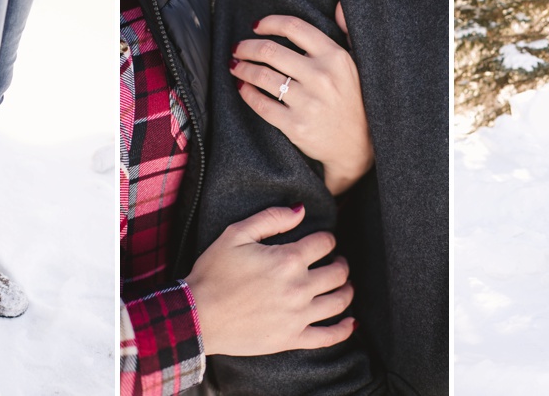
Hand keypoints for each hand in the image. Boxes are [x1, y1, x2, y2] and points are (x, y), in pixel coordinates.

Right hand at [185, 205, 355, 356]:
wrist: (197, 315)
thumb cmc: (212, 273)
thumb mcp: (235, 234)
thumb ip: (271, 218)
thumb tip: (301, 210)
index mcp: (287, 259)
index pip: (324, 243)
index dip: (327, 238)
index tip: (323, 240)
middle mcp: (299, 287)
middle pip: (338, 272)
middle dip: (340, 262)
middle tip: (336, 261)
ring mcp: (298, 316)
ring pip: (339, 301)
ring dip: (347, 290)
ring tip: (344, 285)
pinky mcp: (292, 338)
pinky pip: (328, 336)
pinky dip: (344, 329)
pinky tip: (350, 323)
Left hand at [230, 3, 372, 194]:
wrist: (359, 145)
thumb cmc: (355, 100)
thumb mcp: (358, 64)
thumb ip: (348, 33)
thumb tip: (340, 6)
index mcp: (335, 57)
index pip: (294, 28)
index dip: (269, 23)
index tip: (255, 26)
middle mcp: (321, 76)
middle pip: (270, 51)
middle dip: (247, 47)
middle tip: (237, 48)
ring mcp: (308, 102)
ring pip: (262, 76)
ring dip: (242, 67)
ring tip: (235, 65)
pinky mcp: (295, 125)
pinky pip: (261, 104)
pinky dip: (246, 92)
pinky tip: (242, 86)